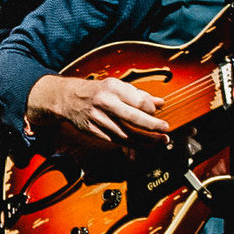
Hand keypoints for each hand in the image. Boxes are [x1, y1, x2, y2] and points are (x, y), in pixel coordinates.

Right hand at [27, 73, 168, 149]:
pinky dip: (130, 146)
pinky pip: (115, 141)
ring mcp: (98, 118)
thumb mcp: (117, 86)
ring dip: (144, 141)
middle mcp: (105, 103)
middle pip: (132, 118)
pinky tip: (141, 147)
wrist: (68, 99)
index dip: (151, 110)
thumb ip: (139, 95)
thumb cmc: (97, 91)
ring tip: (158, 142)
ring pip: (124, 134)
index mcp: (112, 88)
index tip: (158, 113)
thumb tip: (160, 103)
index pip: (138, 101)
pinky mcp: (93, 131)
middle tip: (165, 130)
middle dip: (152, 126)